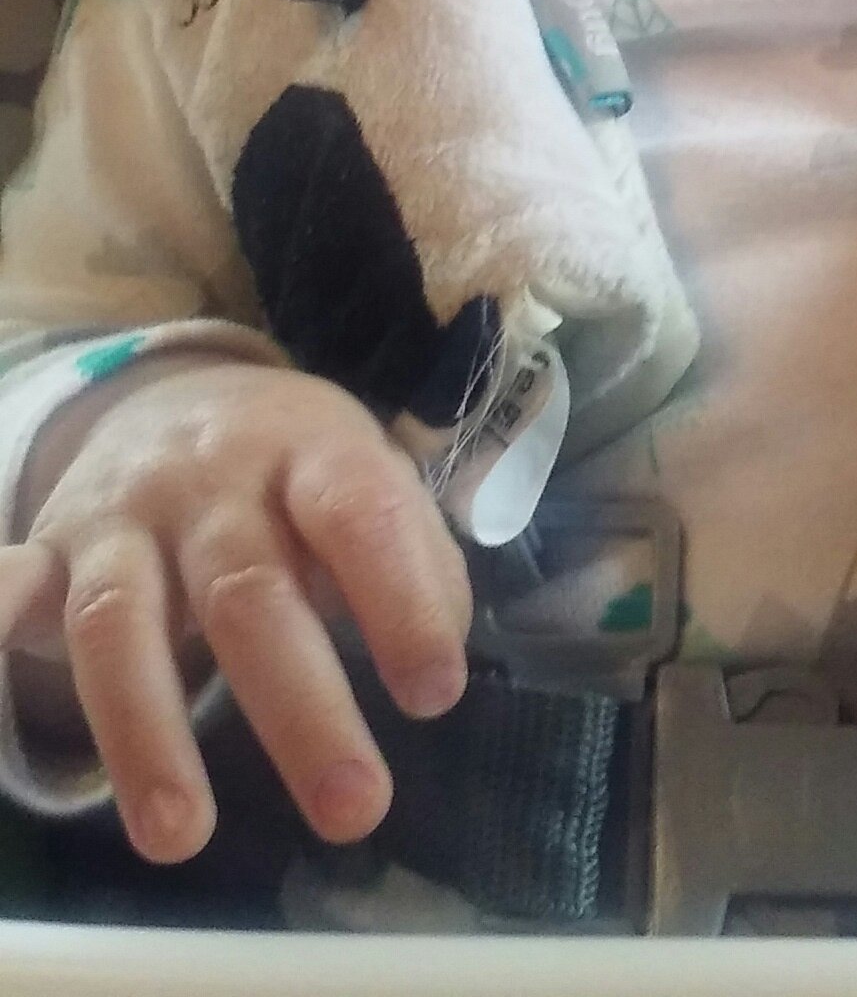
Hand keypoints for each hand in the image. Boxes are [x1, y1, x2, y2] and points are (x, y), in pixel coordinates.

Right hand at [0, 360, 472, 864]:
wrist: (179, 397)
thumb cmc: (298, 474)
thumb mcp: (369, 485)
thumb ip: (416, 562)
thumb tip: (437, 655)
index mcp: (308, 450)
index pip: (358, 513)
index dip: (399, 600)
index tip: (435, 695)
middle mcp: (211, 480)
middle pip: (247, 590)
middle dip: (299, 706)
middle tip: (355, 808)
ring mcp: (124, 517)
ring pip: (120, 620)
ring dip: (147, 731)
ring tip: (183, 837)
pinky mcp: (53, 551)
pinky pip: (12, 584)